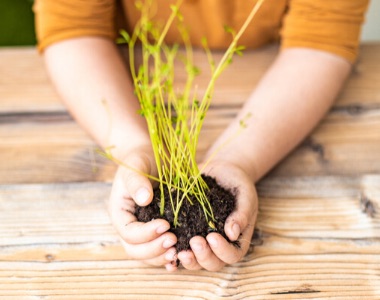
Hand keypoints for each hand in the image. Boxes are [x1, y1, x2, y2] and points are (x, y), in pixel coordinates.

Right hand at [106, 145, 177, 270]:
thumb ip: (137, 181)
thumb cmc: (141, 159)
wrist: (152, 158)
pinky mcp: (156, 231)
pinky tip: (180, 257)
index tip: (165, 224)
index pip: (129, 232)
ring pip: (146, 255)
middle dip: (154, 249)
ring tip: (179, 251)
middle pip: (135, 250)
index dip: (146, 233)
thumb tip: (144, 199)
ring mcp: (142, 230)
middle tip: (174, 240)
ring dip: (161, 257)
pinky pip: (158, 250)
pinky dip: (167, 258)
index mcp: (120, 212)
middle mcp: (129, 225)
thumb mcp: (137, 165)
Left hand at [177, 160, 257, 270]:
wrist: (223, 173)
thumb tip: (232, 233)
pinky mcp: (187, 234)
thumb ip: (241, 214)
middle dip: (203, 256)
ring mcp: (203, 242)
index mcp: (237, 241)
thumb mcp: (245, 197)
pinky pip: (180, 248)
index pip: (232, 255)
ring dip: (188, 258)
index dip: (222, 250)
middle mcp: (219, 247)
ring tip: (178, 249)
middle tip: (194, 241)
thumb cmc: (238, 186)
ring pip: (195, 261)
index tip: (212, 237)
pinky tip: (165, 250)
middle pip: (212, 263)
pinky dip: (172, 253)